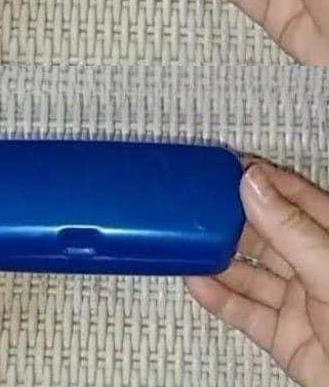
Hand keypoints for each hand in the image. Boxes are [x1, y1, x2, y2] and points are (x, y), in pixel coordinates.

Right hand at [187, 160, 328, 386]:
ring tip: (188, 245)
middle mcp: (315, 266)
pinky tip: (197, 284)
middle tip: (197, 208)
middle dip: (231, 221)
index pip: (294, 199)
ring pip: (250, 273)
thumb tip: (253, 184)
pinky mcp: (282, 335)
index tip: (225, 169)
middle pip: (266, 234)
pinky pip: (245, 312)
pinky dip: (219, 299)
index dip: (261, 182)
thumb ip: (290, 230)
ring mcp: (298, 302)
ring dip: (219, 261)